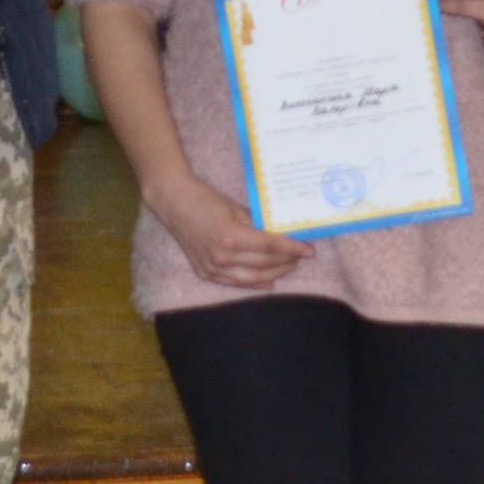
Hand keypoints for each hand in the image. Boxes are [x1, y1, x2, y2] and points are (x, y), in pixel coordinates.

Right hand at [144, 167, 309, 290]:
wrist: (174, 203)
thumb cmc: (206, 200)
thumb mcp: (236, 209)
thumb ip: (258, 225)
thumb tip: (280, 235)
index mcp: (231, 236)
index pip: (270, 246)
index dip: (292, 249)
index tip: (309, 250)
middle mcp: (222, 256)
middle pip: (264, 264)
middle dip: (287, 261)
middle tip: (301, 257)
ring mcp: (213, 267)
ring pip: (253, 278)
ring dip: (275, 274)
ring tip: (290, 267)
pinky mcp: (206, 273)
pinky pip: (236, 283)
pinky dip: (255, 284)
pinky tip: (270, 282)